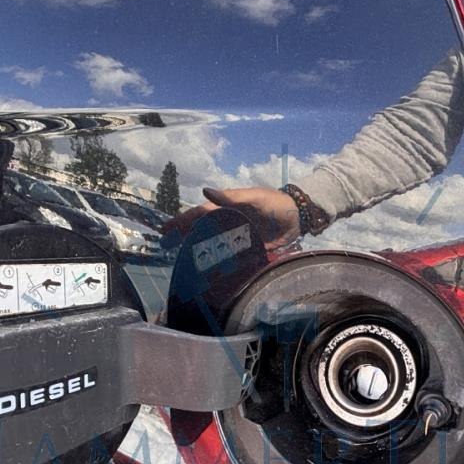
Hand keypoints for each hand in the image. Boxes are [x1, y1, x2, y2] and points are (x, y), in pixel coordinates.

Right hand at [163, 186, 300, 252]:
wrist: (298, 216)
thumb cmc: (274, 202)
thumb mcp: (253, 197)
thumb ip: (231, 197)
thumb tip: (204, 192)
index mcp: (226, 208)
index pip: (198, 215)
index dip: (181, 221)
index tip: (165, 230)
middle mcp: (227, 222)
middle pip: (200, 230)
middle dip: (183, 237)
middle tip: (166, 247)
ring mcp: (236, 236)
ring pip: (211, 244)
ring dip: (197, 251)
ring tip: (181, 261)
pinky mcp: (246, 249)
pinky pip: (228, 257)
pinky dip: (217, 263)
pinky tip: (207, 271)